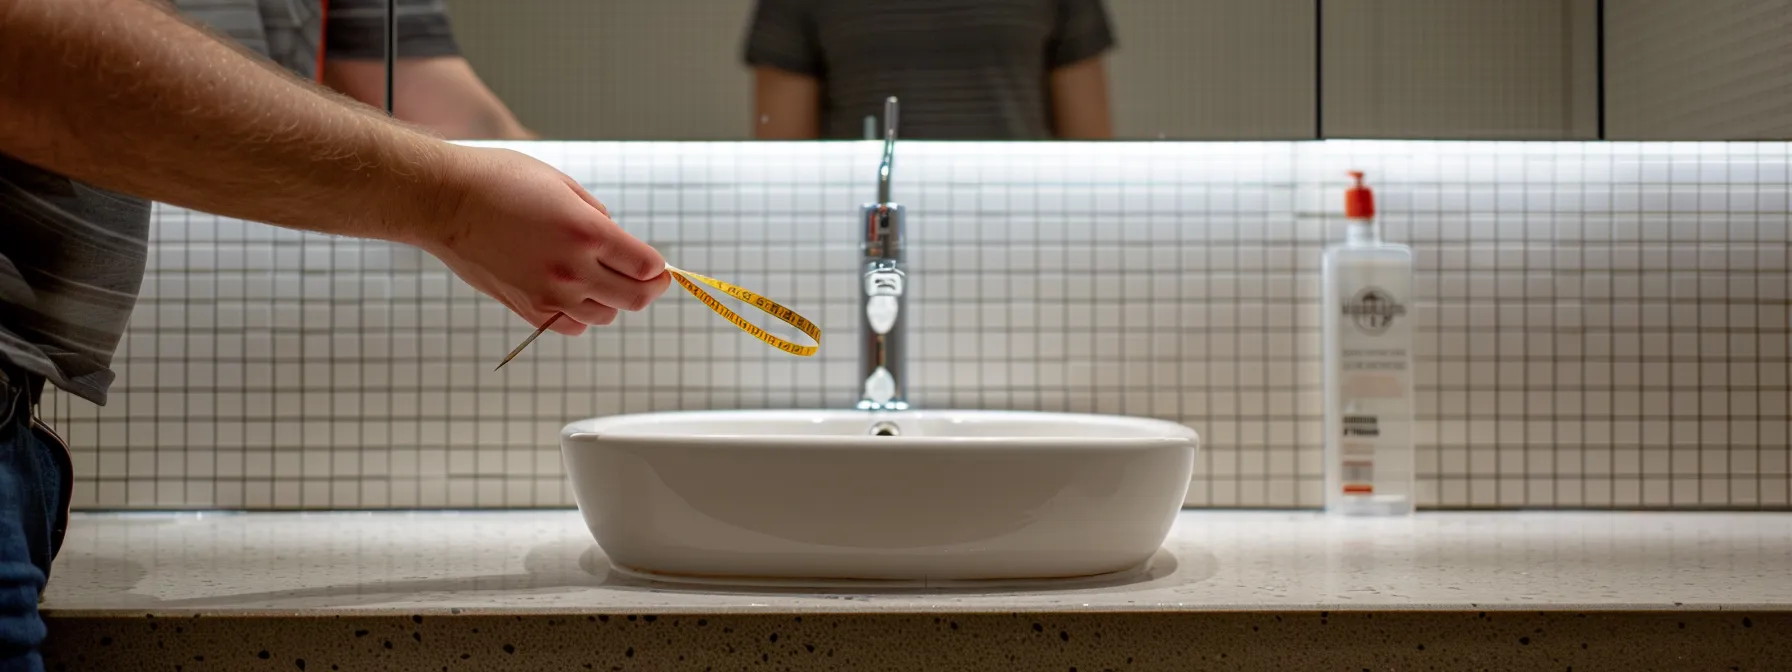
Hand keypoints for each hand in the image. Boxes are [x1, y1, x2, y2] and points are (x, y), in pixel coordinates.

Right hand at [418, 146, 670, 334]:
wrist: (447, 201)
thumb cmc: (500, 181)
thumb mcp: (563, 185)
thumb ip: (598, 217)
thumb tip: (617, 242)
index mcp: (589, 232)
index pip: (648, 267)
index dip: (658, 268)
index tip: (657, 266)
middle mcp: (574, 269)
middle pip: (636, 298)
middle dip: (649, 288)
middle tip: (649, 280)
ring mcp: (550, 293)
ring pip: (606, 315)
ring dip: (612, 300)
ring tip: (600, 279)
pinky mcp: (527, 308)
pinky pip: (572, 326)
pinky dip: (581, 315)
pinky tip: (574, 295)